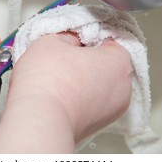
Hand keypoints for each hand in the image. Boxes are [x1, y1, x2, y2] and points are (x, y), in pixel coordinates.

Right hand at [0, 33, 131, 152]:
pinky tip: (61, 93)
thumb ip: (68, 35)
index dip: (91, 36)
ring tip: (60, 77)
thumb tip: (71, 42)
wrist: (38, 120)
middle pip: (108, 64)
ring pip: (100, 85)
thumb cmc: (47, 81)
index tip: (75, 38)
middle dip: (88, 59)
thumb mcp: (52, 40)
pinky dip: (81, 97)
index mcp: (119, 61)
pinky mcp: (98, 126)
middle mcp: (123, 87)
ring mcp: (112, 110)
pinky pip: (92, 103)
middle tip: (65, 57)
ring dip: (84, 80)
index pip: (112, 39)